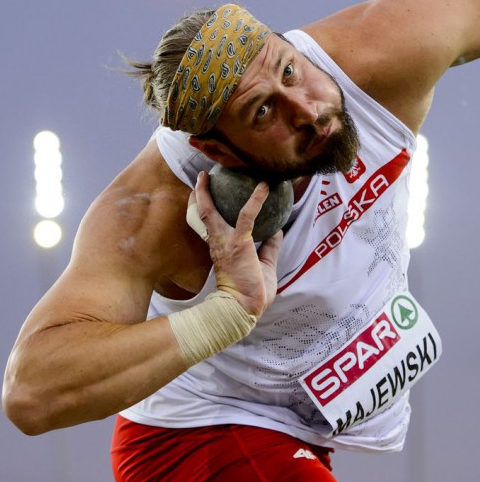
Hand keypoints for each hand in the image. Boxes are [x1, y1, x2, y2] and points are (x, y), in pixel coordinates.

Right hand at [190, 171, 282, 316]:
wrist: (244, 307)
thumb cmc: (252, 291)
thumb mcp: (264, 265)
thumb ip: (270, 246)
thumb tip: (277, 230)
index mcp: (222, 249)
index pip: (210, 226)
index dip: (206, 209)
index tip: (204, 195)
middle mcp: (219, 243)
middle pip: (202, 216)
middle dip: (200, 195)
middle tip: (201, 178)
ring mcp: (226, 242)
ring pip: (211, 212)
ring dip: (209, 192)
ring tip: (214, 173)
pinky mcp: (239, 243)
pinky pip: (247, 216)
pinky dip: (256, 199)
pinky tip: (264, 186)